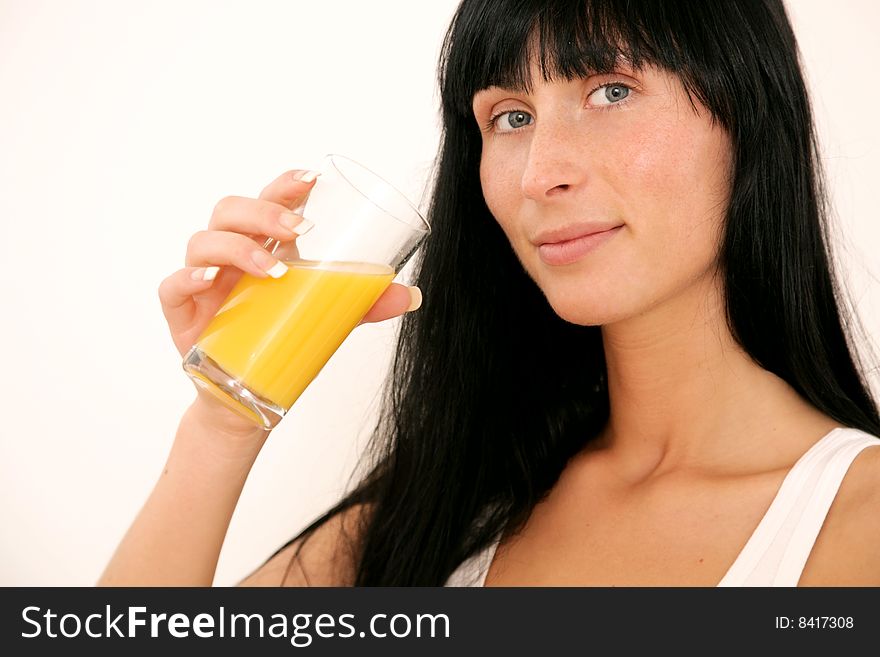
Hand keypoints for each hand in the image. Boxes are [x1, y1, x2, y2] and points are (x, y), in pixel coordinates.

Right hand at [158, 169, 421, 428]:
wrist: (246, 393)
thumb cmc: (283, 337)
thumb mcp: (327, 317)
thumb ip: (362, 303)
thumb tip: (413, 295)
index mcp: (263, 245)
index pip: (268, 201)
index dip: (283, 186)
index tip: (312, 181)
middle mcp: (230, 255)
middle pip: (231, 211)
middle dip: (263, 212)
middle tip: (299, 230)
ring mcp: (203, 281)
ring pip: (203, 242)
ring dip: (237, 247)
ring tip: (272, 269)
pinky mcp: (182, 312)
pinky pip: (172, 286)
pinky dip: (187, 279)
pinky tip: (208, 282)